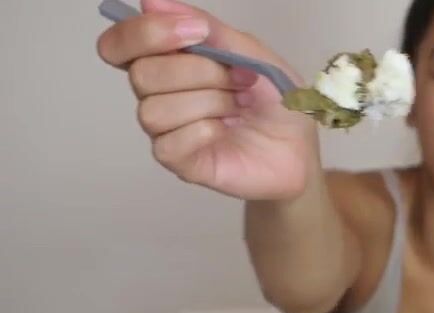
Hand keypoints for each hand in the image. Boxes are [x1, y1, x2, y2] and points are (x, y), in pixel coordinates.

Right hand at [96, 0, 318, 200]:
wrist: (300, 148)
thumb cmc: (274, 102)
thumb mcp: (252, 53)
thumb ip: (208, 28)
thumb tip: (152, 1)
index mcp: (169, 61)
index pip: (120, 43)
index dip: (146, 33)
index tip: (195, 31)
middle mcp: (159, 94)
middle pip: (141, 74)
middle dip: (199, 72)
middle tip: (238, 81)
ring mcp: (167, 130)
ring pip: (154, 109)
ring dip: (208, 102)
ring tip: (236, 108)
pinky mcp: (179, 161)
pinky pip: (169, 143)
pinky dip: (204, 131)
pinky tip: (224, 133)